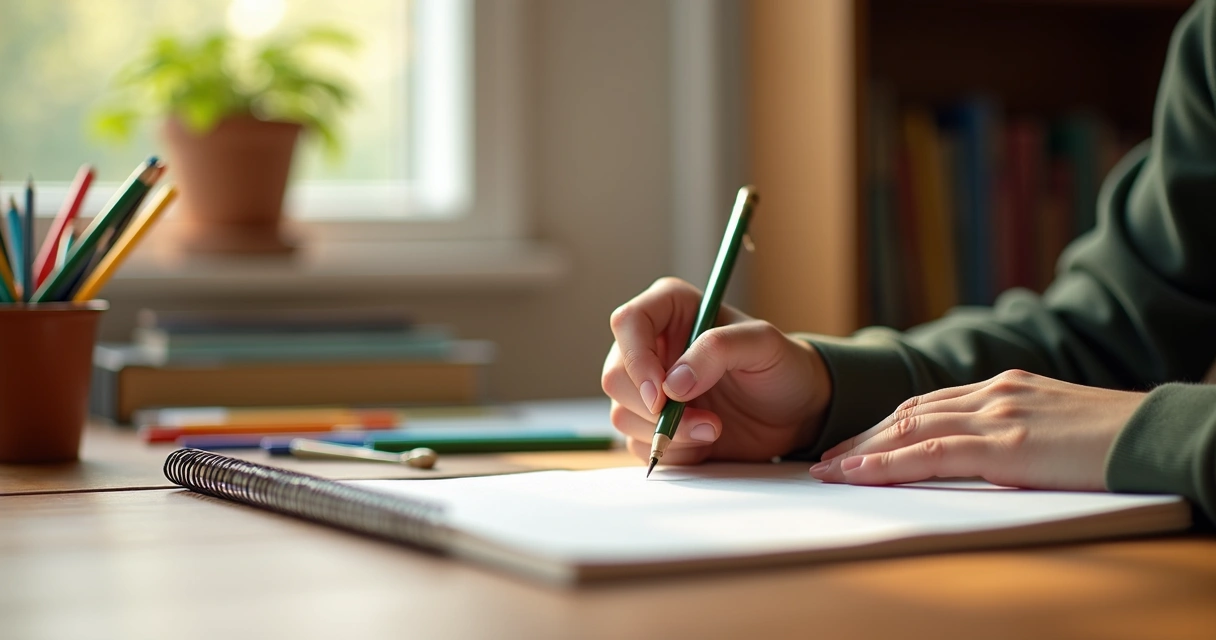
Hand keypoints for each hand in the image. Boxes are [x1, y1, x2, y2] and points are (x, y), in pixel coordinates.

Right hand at [602, 277, 831, 464]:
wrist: (795, 412)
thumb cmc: (782, 366)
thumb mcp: (764, 345)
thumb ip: (719, 350)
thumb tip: (672, 384)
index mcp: (671, 309)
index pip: (628, 322)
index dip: (636, 359)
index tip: (662, 394)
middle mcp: (652, 345)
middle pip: (615, 375)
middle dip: (654, 408)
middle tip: (704, 421)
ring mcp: (649, 387)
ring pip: (622, 413)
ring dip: (668, 432)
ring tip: (714, 429)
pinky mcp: (653, 423)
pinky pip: (638, 443)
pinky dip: (672, 450)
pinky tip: (705, 441)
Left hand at [809, 370, 1145, 489]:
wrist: (1159, 435)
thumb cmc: (1115, 438)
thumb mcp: (1055, 426)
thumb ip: (1016, 430)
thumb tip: (989, 452)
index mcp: (1005, 386)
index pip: (929, 403)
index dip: (887, 425)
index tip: (857, 444)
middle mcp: (994, 393)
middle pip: (910, 412)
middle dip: (864, 437)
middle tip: (827, 459)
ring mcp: (998, 415)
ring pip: (911, 429)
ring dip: (864, 452)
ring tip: (830, 470)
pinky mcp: (1007, 445)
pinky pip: (932, 454)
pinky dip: (889, 464)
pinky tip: (861, 474)